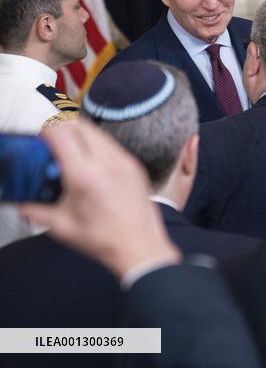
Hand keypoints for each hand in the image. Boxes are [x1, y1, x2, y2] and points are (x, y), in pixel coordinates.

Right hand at [20, 120, 180, 279]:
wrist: (140, 245)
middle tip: (51, 140)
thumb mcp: (61, 226)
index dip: (46, 131)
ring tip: (69, 151)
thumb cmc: (102, 239)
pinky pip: (112, 145)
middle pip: (81, 126)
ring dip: (80, 134)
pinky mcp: (134, 165)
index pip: (62, 136)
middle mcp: (107, 163)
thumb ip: (35, 210)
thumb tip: (20, 202)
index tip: (39, 137)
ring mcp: (124, 162)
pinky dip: (96, 145)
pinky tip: (89, 161)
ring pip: (98, 133)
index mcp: (85, 176)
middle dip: (62, 127)